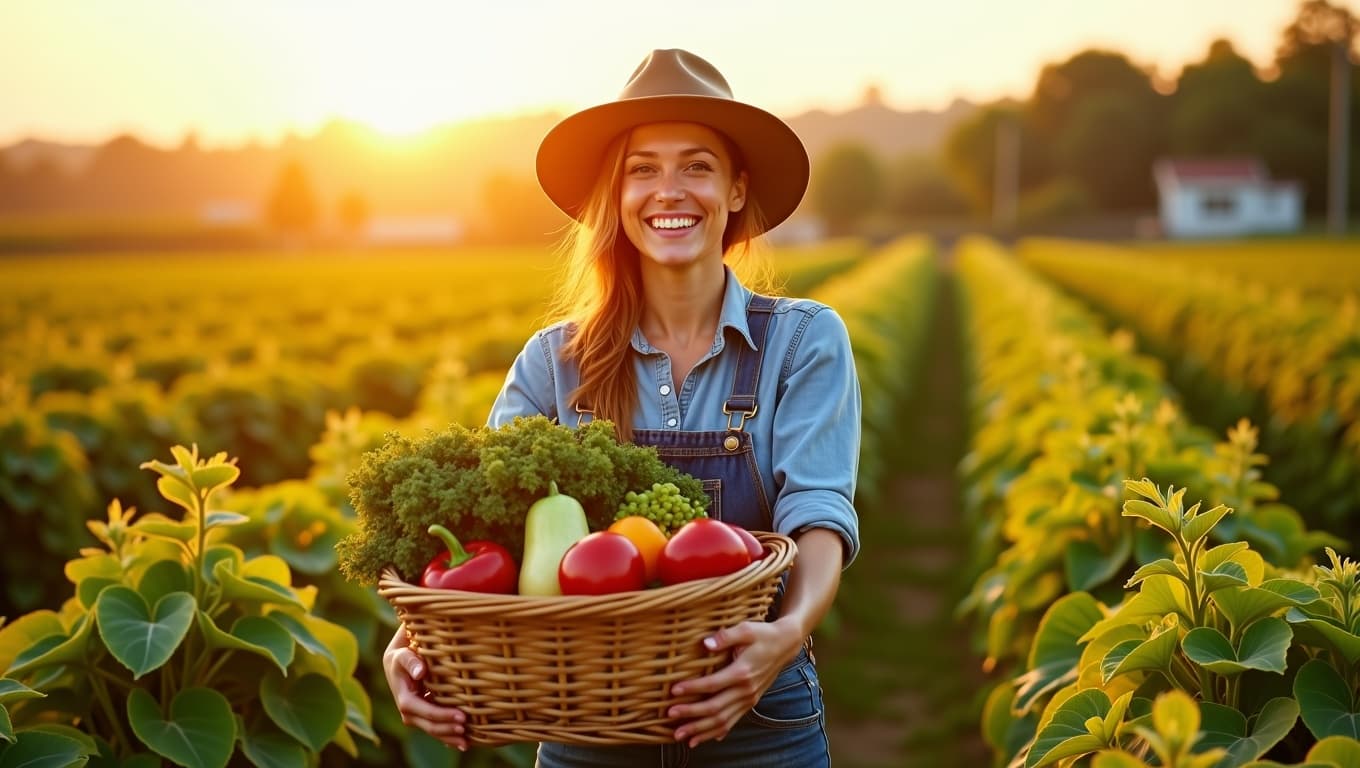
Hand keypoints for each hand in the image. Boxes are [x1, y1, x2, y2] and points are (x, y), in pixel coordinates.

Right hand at [383, 627, 467, 750]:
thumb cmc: (403, 653)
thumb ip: (410, 661)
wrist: (398, 658)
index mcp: (403, 698)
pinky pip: (435, 727)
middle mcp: (408, 710)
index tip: (461, 716)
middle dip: (447, 729)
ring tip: (466, 743)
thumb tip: (421, 672)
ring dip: (448, 737)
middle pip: (428, 725)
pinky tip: (461, 743)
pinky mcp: (424, 714)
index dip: (441, 716)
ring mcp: (416, 714)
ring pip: (432, 730)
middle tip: (466, 730)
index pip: (423, 711)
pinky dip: (447, 736)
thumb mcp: (402, 654)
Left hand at [665, 617, 804, 746]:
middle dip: (691, 714)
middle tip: (670, 715)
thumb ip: (725, 636)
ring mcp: (749, 698)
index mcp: (742, 672)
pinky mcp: (751, 702)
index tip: (674, 690)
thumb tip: (705, 643)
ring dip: (700, 729)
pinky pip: (732, 721)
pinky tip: (703, 738)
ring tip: (681, 735)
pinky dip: (717, 731)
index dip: (692, 688)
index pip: (712, 684)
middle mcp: (746, 690)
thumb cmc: (762, 634)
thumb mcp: (745, 629)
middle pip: (715, 708)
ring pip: (723, 720)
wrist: (785, 645)